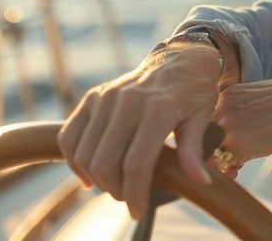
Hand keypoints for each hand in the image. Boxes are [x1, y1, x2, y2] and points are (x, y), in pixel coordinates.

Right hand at [57, 45, 221, 219]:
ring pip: (85, 153)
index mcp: (157, 109)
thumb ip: (194, 150)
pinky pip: (69, 136)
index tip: (138, 211)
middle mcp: (128, 101)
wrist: (181, 59)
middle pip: (105, 162)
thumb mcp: (202, 117)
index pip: (136, 163)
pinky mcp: (93, 97)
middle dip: (115, 190)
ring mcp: (106, 97)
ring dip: (95, 179)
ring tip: (114, 187)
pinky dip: (74, 160)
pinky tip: (87, 174)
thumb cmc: (195, 92)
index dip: (135, 194)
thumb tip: (200, 182)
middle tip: (128, 199)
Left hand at [210, 73, 271, 172]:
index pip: (209, 119)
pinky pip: (225, 163)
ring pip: (211, 150)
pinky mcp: (236, 144)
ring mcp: (228, 124)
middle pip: (205, 135)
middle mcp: (223, 106)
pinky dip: (234, 168)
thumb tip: (230, 144)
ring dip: (222, 160)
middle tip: (230, 160)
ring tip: (237, 164)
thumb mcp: (261, 102)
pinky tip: (246, 165)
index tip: (225, 144)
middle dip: (214, 150)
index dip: (215, 135)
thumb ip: (242, 117)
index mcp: (229, 92)